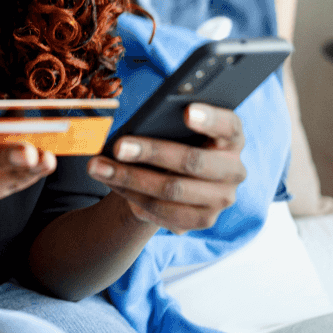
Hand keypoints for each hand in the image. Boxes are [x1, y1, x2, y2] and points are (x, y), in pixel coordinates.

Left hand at [86, 103, 246, 233]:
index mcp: (232, 136)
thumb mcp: (174, 127)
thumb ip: (166, 122)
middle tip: (118, 146)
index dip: (209, 118)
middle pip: (193, 161)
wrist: (173, 176)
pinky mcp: (204, 220)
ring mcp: (222, 198)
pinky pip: (163, 212)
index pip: (228, 125)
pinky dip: (132, 196)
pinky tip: (110, 182)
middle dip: (151, 152)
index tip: (186, 112)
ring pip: (172, 190)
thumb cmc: (173, 139)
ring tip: (98, 167)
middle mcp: (234, 169)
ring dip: (129, 178)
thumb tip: (135, 128)